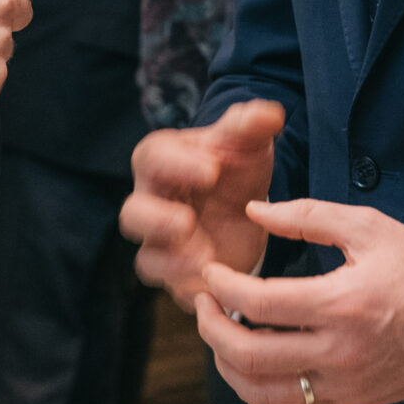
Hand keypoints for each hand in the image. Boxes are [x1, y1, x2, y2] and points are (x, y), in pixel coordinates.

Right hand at [122, 100, 283, 304]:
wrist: (246, 208)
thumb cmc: (235, 167)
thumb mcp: (246, 143)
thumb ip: (251, 125)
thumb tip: (270, 113)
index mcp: (162, 162)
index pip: (152, 158)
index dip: (176, 165)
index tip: (211, 170)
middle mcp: (152, 203)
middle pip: (134, 214)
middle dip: (156, 221)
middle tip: (186, 222)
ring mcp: (162, 244)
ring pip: (148, 259)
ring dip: (173, 263)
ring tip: (205, 260)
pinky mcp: (178, 275)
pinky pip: (174, 288)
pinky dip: (192, 290)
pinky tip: (216, 289)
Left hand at [192, 199, 403, 403]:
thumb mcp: (368, 226)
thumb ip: (305, 215)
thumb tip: (254, 209)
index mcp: (343, 303)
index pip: (260, 302)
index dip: (222, 288)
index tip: (211, 274)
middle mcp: (341, 352)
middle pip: (251, 355)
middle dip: (212, 329)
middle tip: (203, 305)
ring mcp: (347, 385)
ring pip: (263, 394)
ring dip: (228, 367)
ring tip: (220, 336)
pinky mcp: (353, 403)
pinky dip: (258, 396)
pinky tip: (248, 370)